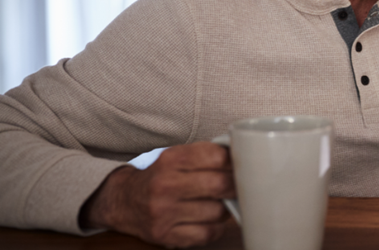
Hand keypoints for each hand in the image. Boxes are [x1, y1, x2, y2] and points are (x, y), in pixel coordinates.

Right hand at [81, 142, 234, 247]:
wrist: (123, 201)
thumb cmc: (159, 176)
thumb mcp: (176, 156)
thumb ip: (206, 154)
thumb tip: (244, 157)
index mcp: (170, 160)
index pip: (217, 157)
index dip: (235, 161)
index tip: (240, 165)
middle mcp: (165, 185)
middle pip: (220, 185)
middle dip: (236, 185)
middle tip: (239, 185)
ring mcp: (164, 213)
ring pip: (218, 212)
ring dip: (225, 208)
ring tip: (219, 202)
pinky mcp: (166, 235)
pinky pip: (207, 234)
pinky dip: (215, 227)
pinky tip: (209, 219)